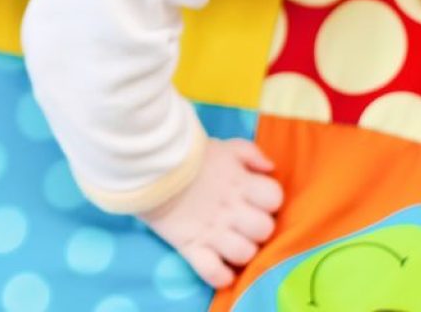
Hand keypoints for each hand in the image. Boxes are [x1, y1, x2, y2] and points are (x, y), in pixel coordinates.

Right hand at [139, 138, 282, 288]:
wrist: (147, 164)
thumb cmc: (188, 154)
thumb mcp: (222, 146)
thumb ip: (249, 152)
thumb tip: (269, 167)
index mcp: (240, 183)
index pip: (273, 197)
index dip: (268, 199)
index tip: (255, 197)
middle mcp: (231, 210)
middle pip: (264, 229)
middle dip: (258, 226)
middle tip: (243, 220)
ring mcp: (211, 231)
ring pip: (245, 254)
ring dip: (242, 250)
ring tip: (231, 241)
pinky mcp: (191, 247)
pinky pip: (215, 274)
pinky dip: (221, 275)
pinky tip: (220, 264)